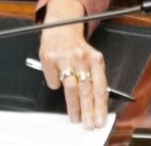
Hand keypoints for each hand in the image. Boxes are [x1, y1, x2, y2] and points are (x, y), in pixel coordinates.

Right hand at [38, 0, 108, 129]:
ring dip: (73, 106)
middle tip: (89, 124)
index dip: (100, 105)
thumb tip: (98, 102)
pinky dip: (55, 85)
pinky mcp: (49, 59)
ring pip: (70, 88)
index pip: (100, 86)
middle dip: (88, 110)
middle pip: (86, 90)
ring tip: (75, 118)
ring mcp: (65, 58)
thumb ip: (94, 76)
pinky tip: (57, 84)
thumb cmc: (77, 47)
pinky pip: (53, 81)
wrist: (61, 26)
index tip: (100, 119)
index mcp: (95, 58)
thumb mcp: (91, 58)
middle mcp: (81, 57)